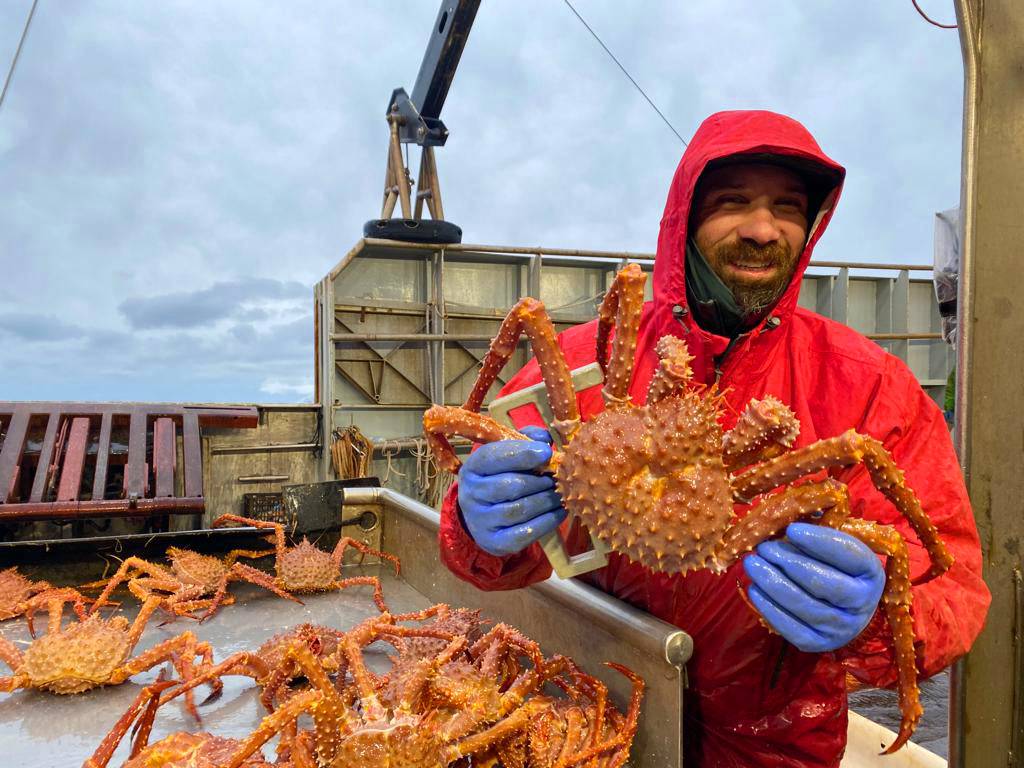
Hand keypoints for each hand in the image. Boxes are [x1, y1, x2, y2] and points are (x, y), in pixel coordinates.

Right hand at [457, 426, 566, 556]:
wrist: (483, 516)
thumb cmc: (500, 477)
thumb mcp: (506, 454)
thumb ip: (526, 439)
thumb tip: (544, 438)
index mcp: (473, 467)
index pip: (494, 457)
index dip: (523, 454)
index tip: (547, 453)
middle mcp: (471, 494)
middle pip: (511, 486)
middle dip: (540, 480)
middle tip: (558, 477)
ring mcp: (480, 521)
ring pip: (520, 509)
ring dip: (547, 500)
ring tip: (560, 493)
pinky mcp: (494, 542)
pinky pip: (526, 532)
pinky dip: (548, 521)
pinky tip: (560, 511)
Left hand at [743, 523, 884, 652]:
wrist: (847, 611)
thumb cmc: (837, 568)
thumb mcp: (838, 546)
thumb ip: (820, 531)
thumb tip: (790, 513)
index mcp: (871, 572)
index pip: (849, 555)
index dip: (819, 541)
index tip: (791, 530)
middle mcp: (862, 603)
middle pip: (822, 582)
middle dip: (788, 562)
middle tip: (764, 547)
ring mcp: (842, 627)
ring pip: (804, 605)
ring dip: (774, 583)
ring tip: (753, 564)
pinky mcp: (819, 643)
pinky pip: (792, 628)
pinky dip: (770, 608)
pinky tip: (755, 589)